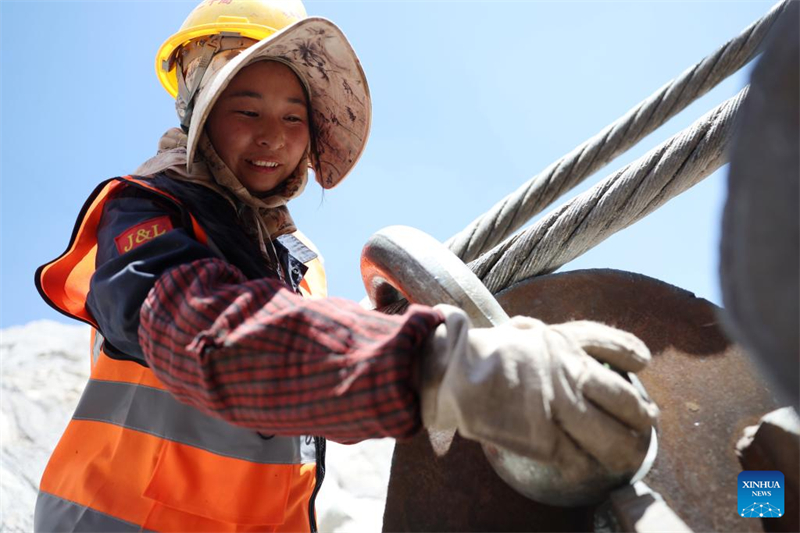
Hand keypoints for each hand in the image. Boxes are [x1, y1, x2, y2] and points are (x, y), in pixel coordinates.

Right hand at [420, 305, 658, 473]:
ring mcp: (562, 407)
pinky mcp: (547, 438)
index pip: (611, 345)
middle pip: (624, 400)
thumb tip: (530, 327)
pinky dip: (587, 465)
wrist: (455, 371)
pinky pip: (579, 457)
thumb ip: (532, 332)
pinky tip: (590, 468)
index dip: (631, 352)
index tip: (642, 360)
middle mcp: (572, 374)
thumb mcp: (515, 331)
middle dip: (641, 415)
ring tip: (631, 456)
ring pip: (610, 435)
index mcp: (564, 343)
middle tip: (648, 422)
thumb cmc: (479, 349)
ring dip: (626, 449)